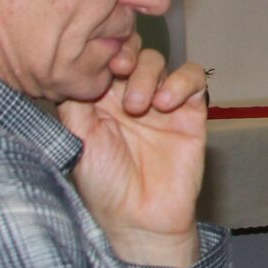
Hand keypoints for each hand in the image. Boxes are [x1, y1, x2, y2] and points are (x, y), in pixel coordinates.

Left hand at [52, 48, 208, 267]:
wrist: (140, 217)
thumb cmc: (104, 183)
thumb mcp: (78, 139)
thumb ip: (74, 101)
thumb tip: (74, 66)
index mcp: (100, 97)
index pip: (104, 56)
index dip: (104, 50)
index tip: (102, 64)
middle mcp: (130, 94)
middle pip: (132, 50)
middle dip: (127, 55)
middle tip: (121, 72)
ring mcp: (161, 101)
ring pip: (159, 60)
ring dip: (149, 74)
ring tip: (141, 106)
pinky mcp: (190, 111)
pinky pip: (193, 78)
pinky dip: (180, 81)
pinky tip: (166, 104)